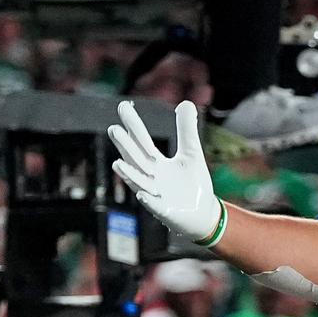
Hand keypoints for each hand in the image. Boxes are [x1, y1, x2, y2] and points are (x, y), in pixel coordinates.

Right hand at [108, 101, 220, 241]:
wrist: (203, 214)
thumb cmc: (193, 185)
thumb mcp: (191, 153)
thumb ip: (186, 130)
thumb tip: (185, 102)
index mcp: (156, 163)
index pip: (142, 141)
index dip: (133, 125)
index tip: (123, 107)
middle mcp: (152, 177)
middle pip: (137, 160)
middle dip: (126, 147)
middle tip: (113, 129)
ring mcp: (157, 195)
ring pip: (140, 183)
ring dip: (129, 174)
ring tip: (118, 163)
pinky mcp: (165, 211)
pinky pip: (155, 206)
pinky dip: (148, 200)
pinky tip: (142, 194)